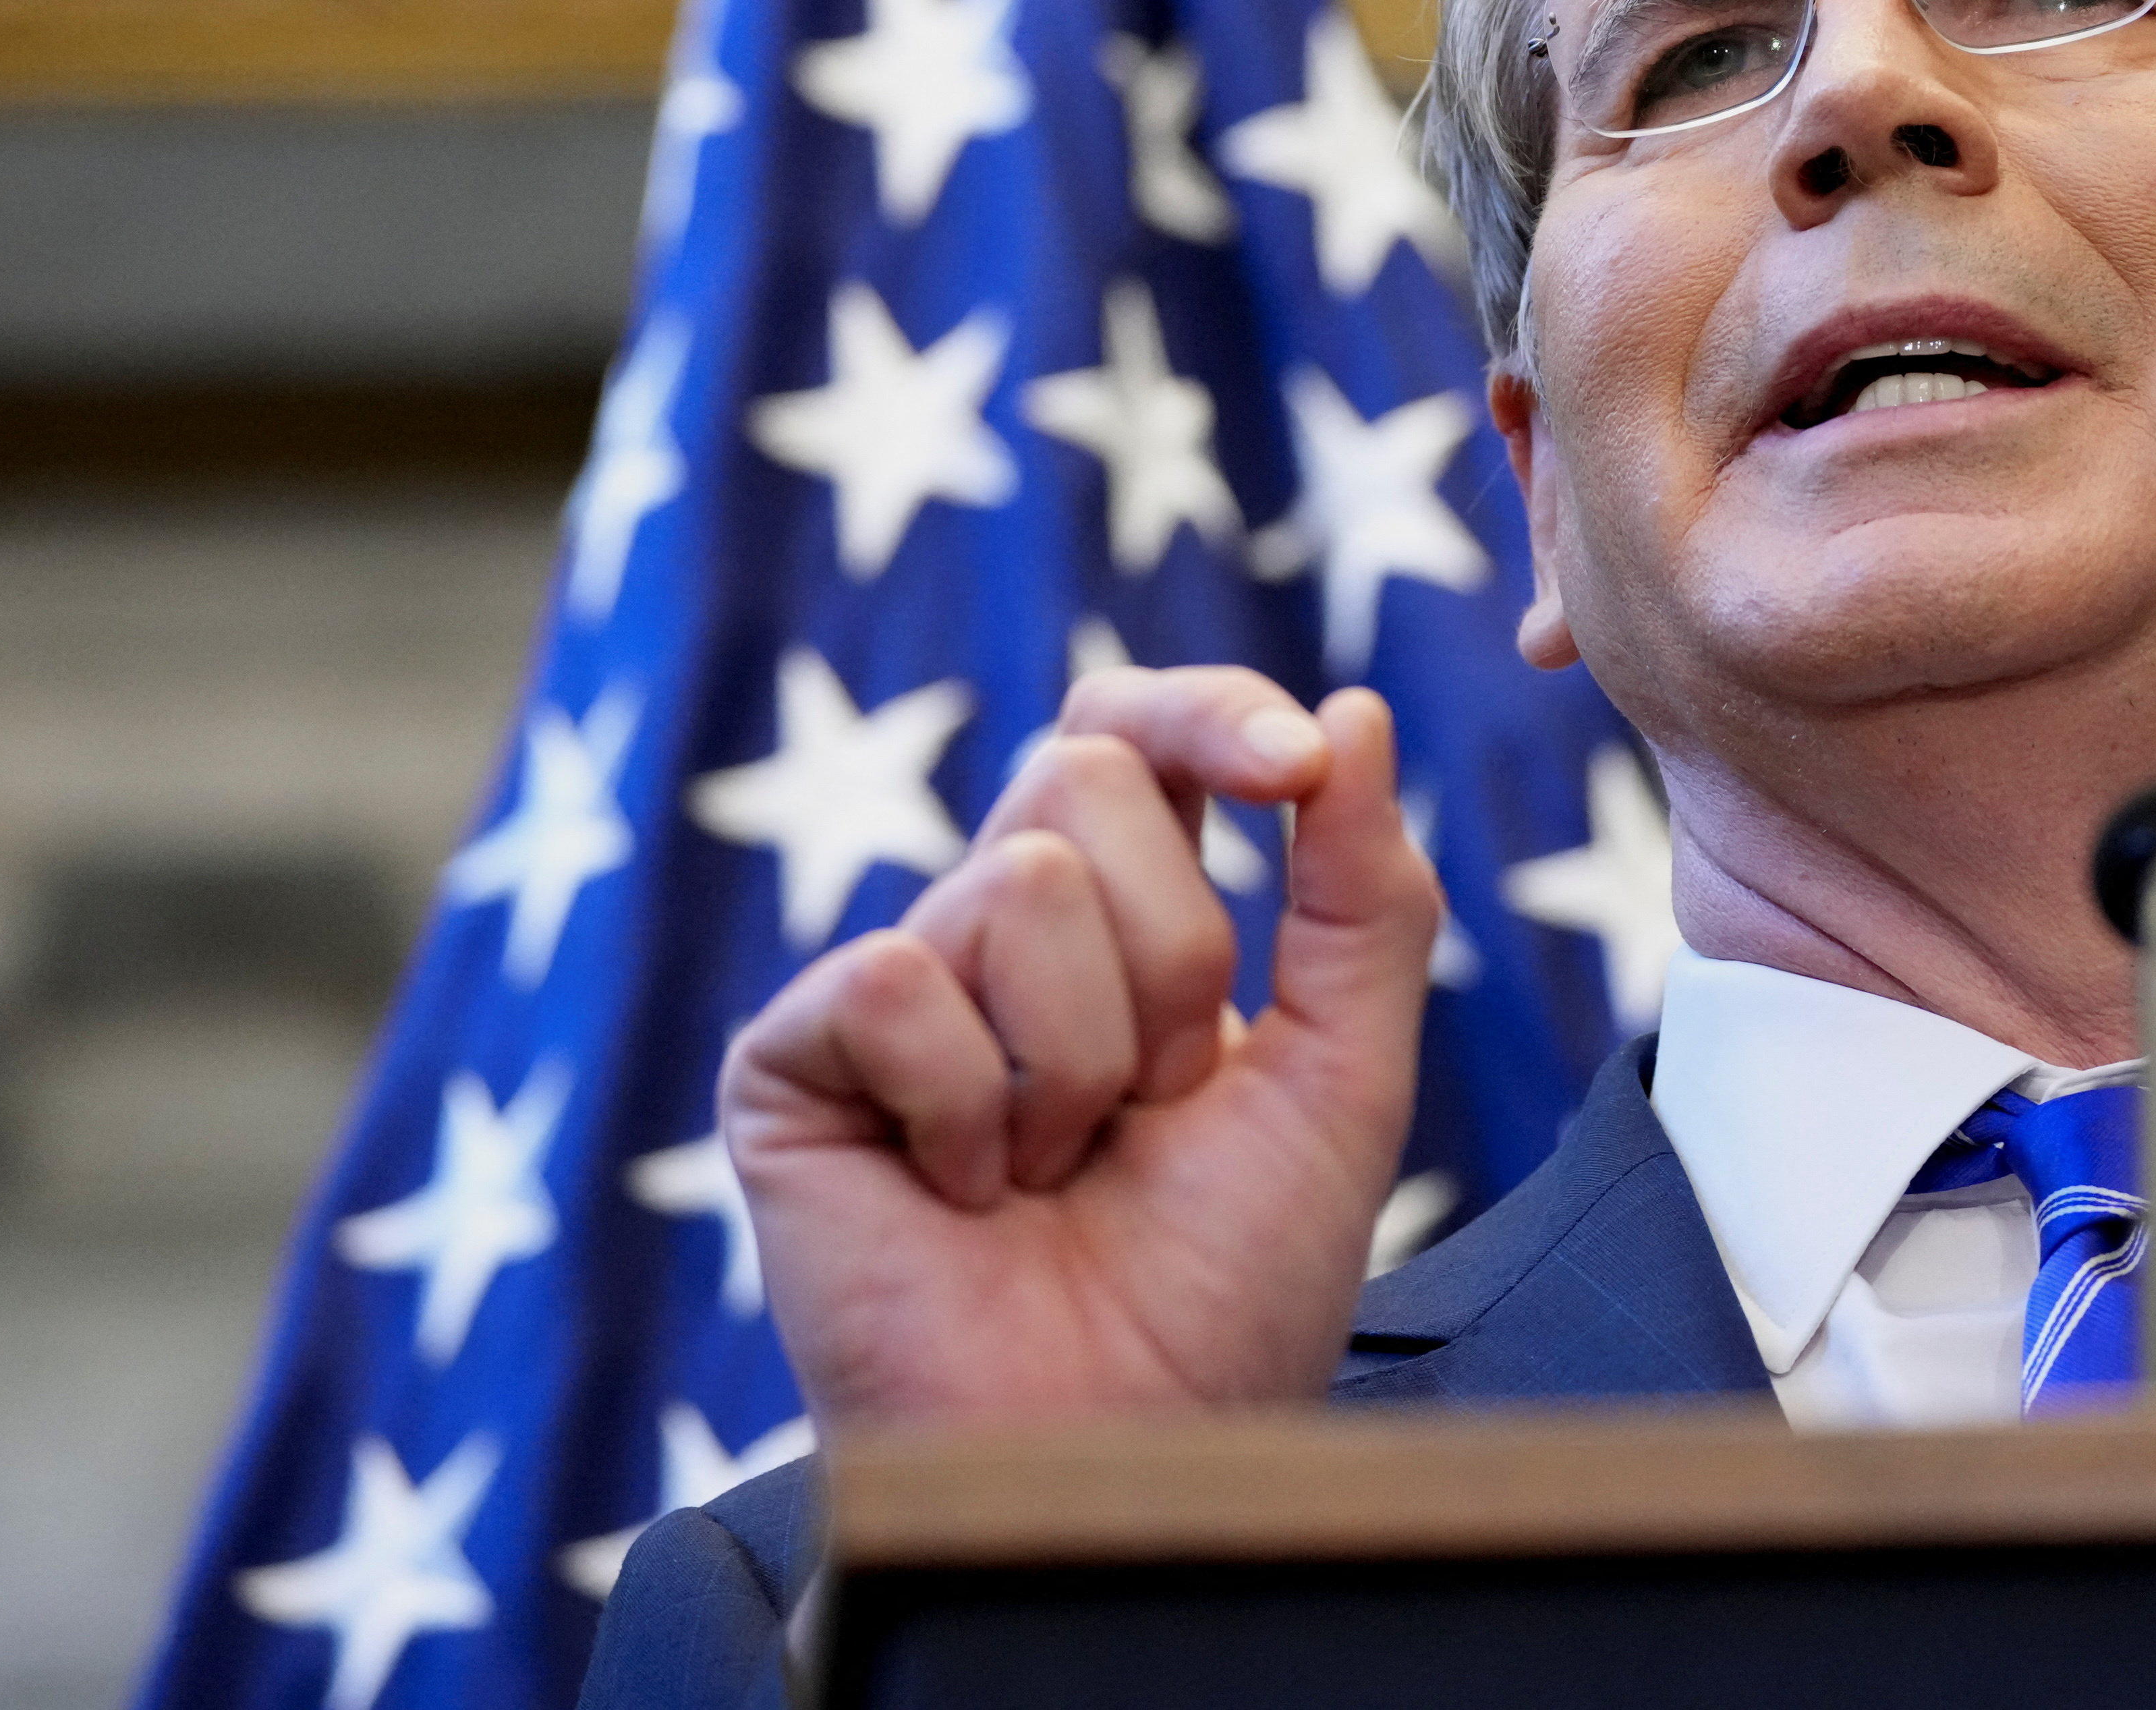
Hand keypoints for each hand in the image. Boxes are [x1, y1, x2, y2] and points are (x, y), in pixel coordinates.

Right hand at [720, 669, 1441, 1432]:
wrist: (1132, 1445)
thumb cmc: (1231, 1285)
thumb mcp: (1345, 1076)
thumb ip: (1364, 898)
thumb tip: (1355, 710)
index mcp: (1119, 914)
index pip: (1134, 728)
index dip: (1207, 714)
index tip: (1295, 769)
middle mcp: (994, 927)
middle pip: (1084, 773)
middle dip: (1177, 955)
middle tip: (1157, 1104)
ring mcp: (889, 989)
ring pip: (1015, 880)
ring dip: (1086, 1056)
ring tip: (1059, 1171)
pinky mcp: (792, 1060)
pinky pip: (896, 980)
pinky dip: (969, 1107)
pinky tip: (963, 1198)